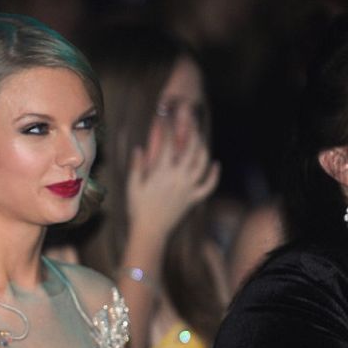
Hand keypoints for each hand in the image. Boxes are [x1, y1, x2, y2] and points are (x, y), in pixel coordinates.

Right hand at [125, 125, 218, 242]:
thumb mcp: (132, 186)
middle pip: (190, 148)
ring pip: (202, 162)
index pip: (168, 143)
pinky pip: (209, 185)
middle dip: (190, 130)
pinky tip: (215, 163)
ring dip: (203, 147)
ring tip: (199, 137)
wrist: (150, 231)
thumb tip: (139, 148)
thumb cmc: (138, 208)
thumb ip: (137, 166)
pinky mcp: (194, 198)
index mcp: (162, 173)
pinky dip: (214, 174)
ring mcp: (189, 187)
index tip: (163, 117)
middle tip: (188, 119)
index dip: (166, 127)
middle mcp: (179, 177)